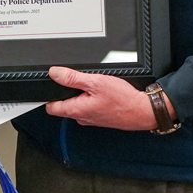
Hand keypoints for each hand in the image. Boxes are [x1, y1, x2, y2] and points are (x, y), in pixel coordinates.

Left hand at [45, 66, 168, 130]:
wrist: (143, 111)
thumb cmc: (123, 99)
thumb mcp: (95, 82)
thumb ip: (72, 78)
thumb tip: (55, 73)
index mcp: (76, 110)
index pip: (52, 108)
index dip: (49, 95)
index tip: (51, 86)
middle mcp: (82, 118)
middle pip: (64, 105)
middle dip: (67, 93)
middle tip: (77, 81)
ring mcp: (91, 119)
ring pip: (78, 105)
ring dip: (81, 95)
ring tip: (93, 86)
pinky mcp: (100, 118)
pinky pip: (89, 108)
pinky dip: (92, 99)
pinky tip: (102, 93)